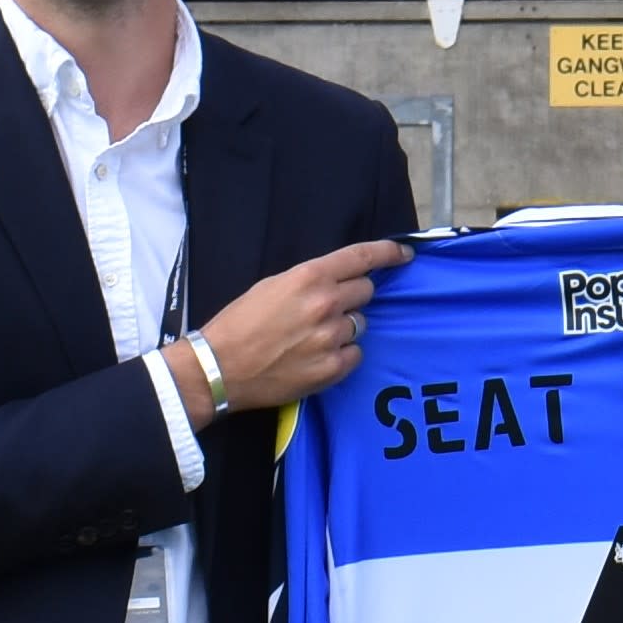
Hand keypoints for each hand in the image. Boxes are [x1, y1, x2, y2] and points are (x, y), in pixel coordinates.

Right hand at [197, 237, 407, 411]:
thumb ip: (308, 280)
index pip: (361, 257)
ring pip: (360, 324)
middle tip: (327, 309)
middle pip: (365, 291)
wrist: (218, 367)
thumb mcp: (271, 285)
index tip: (404, 254)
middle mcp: (325, 304)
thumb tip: (337, 279)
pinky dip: (342, 355)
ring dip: (344, 327)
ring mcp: (331, 338)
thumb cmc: (239, 323)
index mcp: (309, 277)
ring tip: (313, 337)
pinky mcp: (331, 368)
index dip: (388, 253)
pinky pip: (355, 354)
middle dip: (352, 297)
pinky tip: (317, 357)